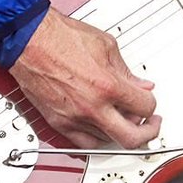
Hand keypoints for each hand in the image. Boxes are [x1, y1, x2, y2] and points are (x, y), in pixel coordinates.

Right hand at [10, 6, 161, 148]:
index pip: (144, 106)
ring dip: (120, 132)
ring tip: (124, 119)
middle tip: (149, 123)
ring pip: (108, 141)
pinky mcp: (59, 124)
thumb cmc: (61, 37)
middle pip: (131, 138)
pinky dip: (98, 139)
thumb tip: (140, 84)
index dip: (151, 104)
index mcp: (107, 85)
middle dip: (147, 132)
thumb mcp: (105, 45)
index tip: (149, 101)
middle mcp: (92, 107)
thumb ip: (126, 70)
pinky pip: (84, 144)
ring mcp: (74, 119)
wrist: (31, 40)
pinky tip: (103, 128)